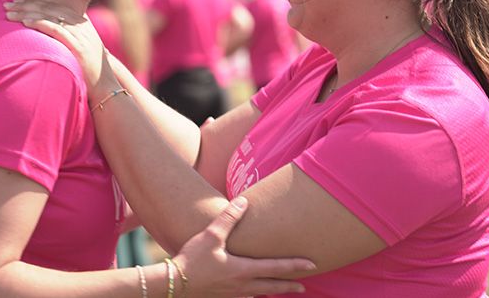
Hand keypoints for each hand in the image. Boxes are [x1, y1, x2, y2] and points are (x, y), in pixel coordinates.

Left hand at [4, 0, 113, 95]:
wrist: (105, 88)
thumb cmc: (89, 75)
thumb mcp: (80, 51)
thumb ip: (68, 41)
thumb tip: (48, 39)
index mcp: (82, 24)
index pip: (55, 7)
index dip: (35, 4)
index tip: (18, 3)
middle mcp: (82, 26)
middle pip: (51, 8)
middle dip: (27, 5)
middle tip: (8, 5)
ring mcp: (81, 35)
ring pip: (50, 16)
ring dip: (28, 12)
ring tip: (10, 13)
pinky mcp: (78, 45)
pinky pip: (56, 29)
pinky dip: (40, 23)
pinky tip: (25, 21)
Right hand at [173, 197, 311, 296]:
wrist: (175, 284)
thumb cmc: (193, 259)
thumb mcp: (211, 235)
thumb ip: (229, 218)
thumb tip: (244, 201)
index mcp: (243, 269)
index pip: (276, 267)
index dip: (295, 266)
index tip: (313, 265)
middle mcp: (243, 285)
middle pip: (273, 286)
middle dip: (290, 285)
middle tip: (305, 286)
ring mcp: (234, 294)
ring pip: (260, 293)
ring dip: (273, 291)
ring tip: (282, 289)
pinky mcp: (223, 297)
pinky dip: (254, 295)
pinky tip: (252, 293)